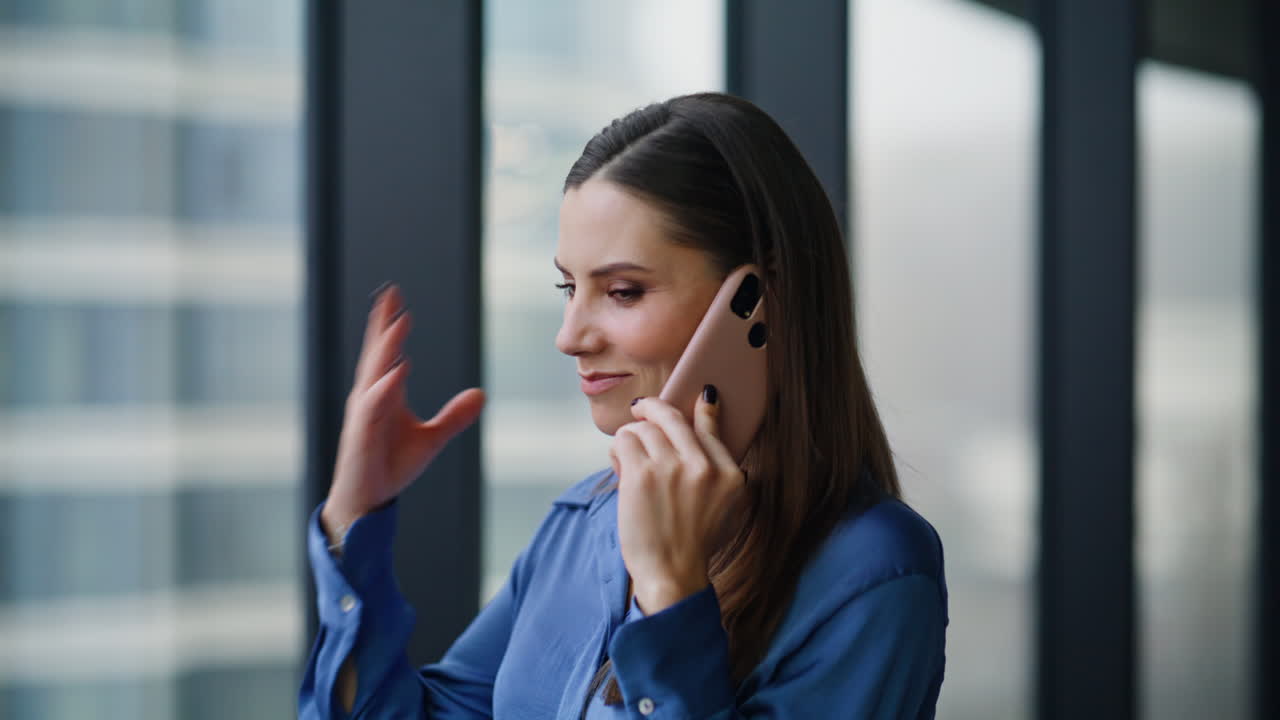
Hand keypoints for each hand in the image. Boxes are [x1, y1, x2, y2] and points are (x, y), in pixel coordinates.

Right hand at [322, 283, 485, 541]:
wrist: (367, 500)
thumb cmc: (390, 465)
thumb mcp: (431, 439)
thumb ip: (454, 416)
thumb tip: (481, 394)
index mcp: (384, 394)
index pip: (386, 352)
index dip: (389, 324)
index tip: (395, 297)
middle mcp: (371, 398)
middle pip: (377, 354)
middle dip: (384, 325)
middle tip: (391, 296)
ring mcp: (364, 415)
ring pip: (374, 374)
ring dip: (385, 349)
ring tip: (397, 325)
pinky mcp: (362, 434)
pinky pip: (373, 406)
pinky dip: (385, 388)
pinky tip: (397, 371)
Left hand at [610, 387, 745, 613]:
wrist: (672, 574)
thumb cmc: (693, 543)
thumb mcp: (725, 506)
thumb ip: (720, 465)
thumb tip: (708, 410)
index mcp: (730, 474)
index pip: (711, 426)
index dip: (703, 407)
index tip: (701, 393)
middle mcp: (704, 467)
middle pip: (671, 417)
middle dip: (651, 409)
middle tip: (640, 410)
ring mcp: (672, 468)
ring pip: (643, 428)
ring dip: (631, 440)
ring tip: (629, 461)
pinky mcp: (642, 475)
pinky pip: (624, 441)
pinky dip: (618, 451)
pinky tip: (620, 467)